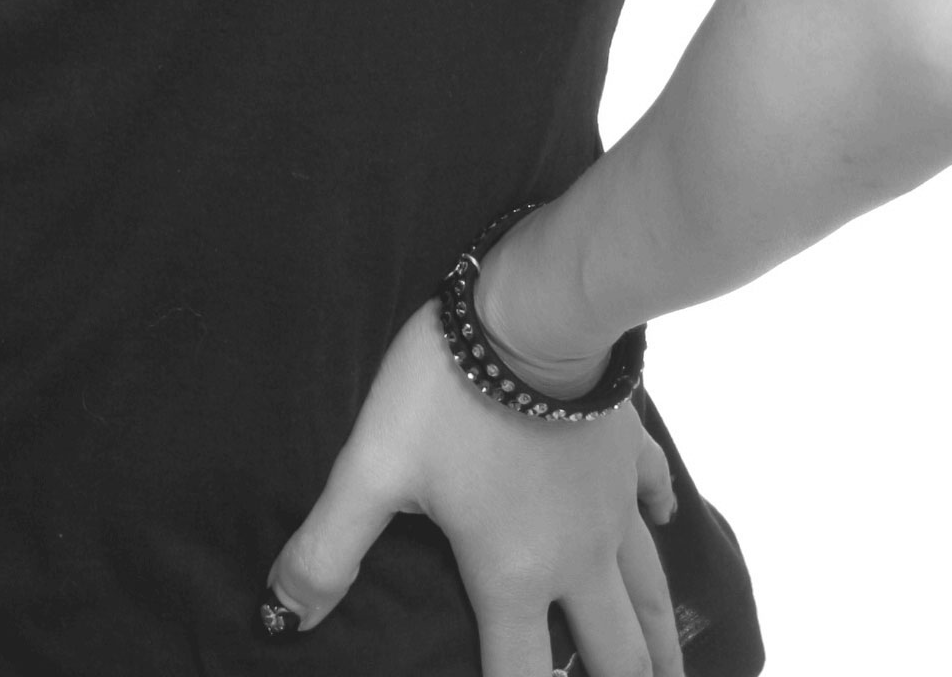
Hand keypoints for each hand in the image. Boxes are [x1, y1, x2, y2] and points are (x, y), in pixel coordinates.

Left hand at [267, 301, 682, 676]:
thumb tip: (280, 618)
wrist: (534, 310)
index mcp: (514, 575)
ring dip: (661, 641)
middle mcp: (576, 557)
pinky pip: (654, 493)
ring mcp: (611, 505)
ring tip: (672, 673)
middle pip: (614, 653)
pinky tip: (665, 522)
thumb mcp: (374, 466)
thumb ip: (327, 547)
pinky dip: (661, 517)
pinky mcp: (627, 448)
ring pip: (649, 591)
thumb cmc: (448, 390)